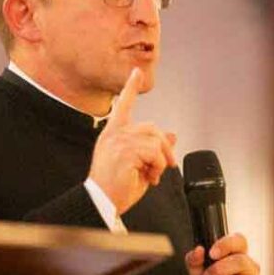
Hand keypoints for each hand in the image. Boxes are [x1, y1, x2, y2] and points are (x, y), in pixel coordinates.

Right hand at [89, 68, 176, 213]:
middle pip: (151, 128)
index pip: (123, 105)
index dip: (130, 87)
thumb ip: (153, 147)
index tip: (137, 72)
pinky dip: (158, 167)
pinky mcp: (125, 151)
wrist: (101, 202)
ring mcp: (119, 141)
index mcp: (113, 134)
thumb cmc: (116, 187)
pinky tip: (149, 177)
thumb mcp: (139, 164)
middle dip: (164, 147)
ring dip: (160, 161)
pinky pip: (154, 153)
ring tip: (151, 175)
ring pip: (155, 142)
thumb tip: (172, 135)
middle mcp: (114, 134)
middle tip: (168, 165)